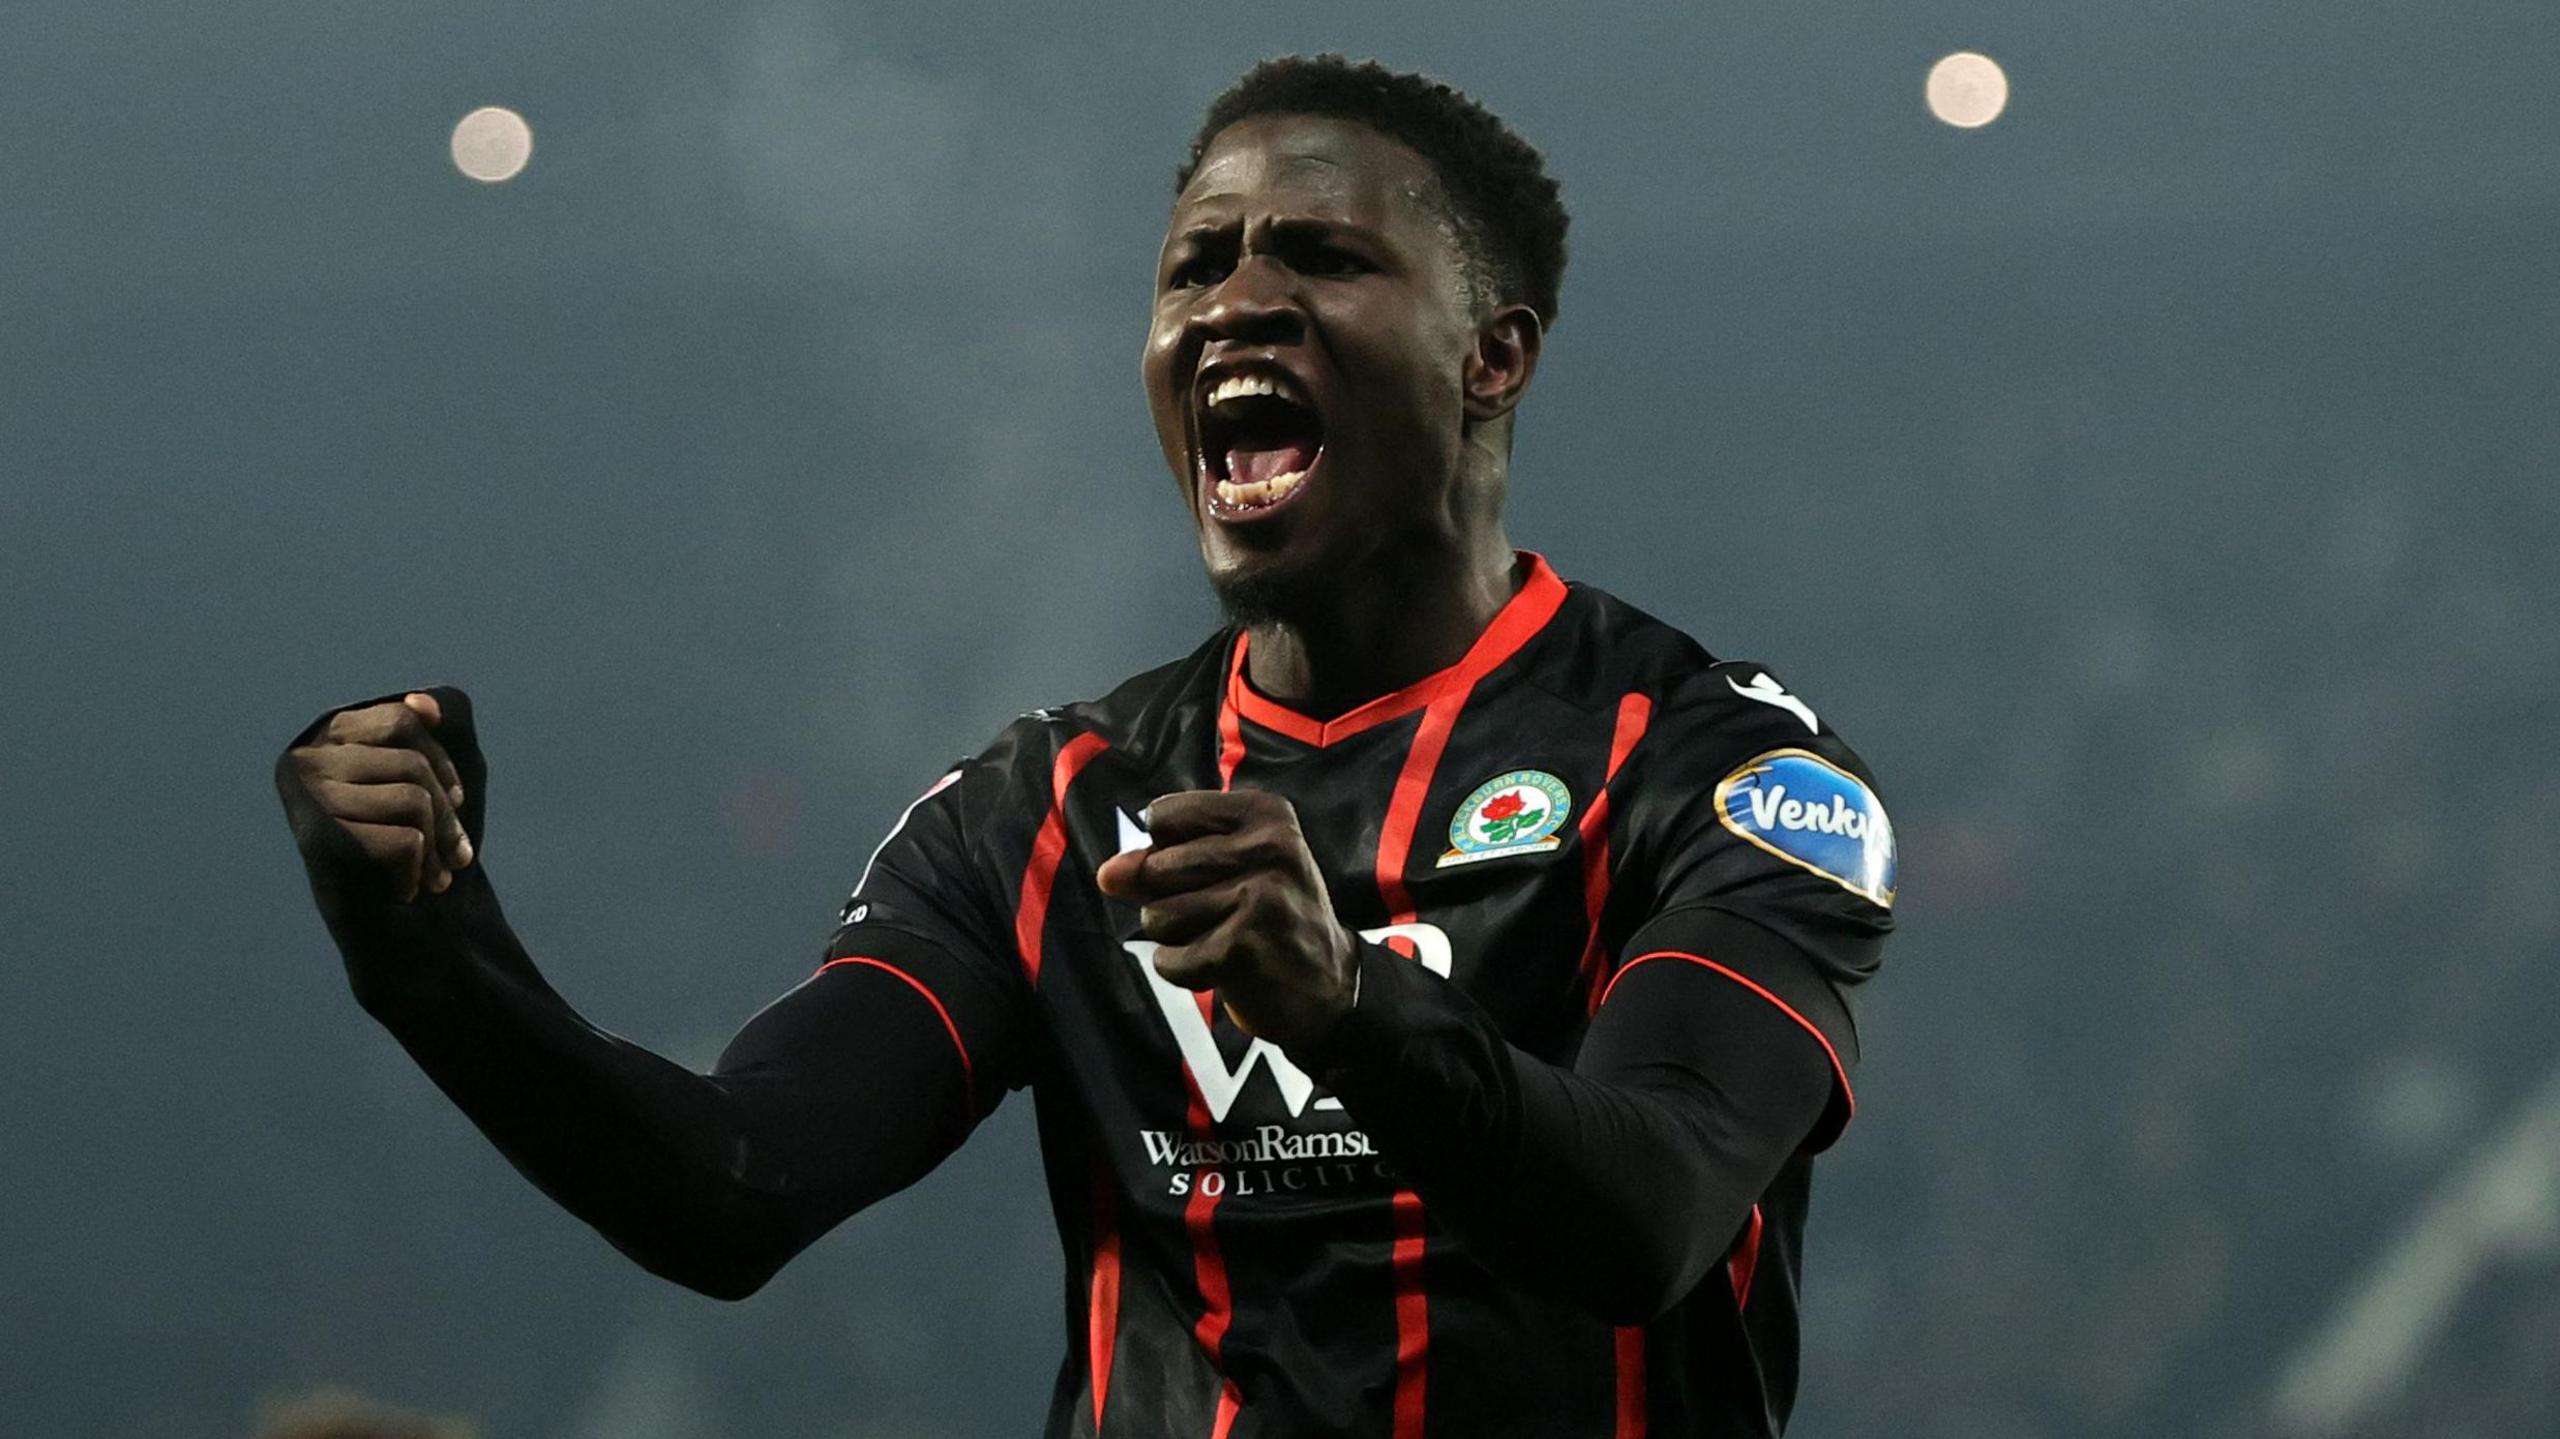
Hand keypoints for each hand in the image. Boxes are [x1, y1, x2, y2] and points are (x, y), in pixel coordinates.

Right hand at [283, 692, 474, 901]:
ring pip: (413, 800)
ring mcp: (306, 801)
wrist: (393, 930)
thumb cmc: (413, 844)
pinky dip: (418, 871)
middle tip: (456, 857)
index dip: (443, 763)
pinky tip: (403, 888)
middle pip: (412, 764)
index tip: (457, 800)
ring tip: (431, 876)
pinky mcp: (318, 842)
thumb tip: (421, 702)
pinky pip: (405, 840)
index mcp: (327, 735)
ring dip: (436, 848)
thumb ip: (437, 727)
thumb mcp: (435, 773)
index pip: (405, 719)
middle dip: (448, 816)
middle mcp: (304, 761)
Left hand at [1095, 789, 1357, 1048]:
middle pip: (1156, 869)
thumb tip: (1108, 874)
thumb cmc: (1270, 916)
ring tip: (1225, 939)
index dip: (1167, 851)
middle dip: (1170, 901)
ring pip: (1157, 916)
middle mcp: (1268, 847)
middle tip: (1224, 914)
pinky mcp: (1242, 948)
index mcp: (1265, 813)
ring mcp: (1259, 897)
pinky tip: (1225, 968)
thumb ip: (1162, 860)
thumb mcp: (1228, 869)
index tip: (1211, 870)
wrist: (1329, 987)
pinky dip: (1185, 971)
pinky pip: (1168, 960)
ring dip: (1178, 939)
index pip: (1163, 816)